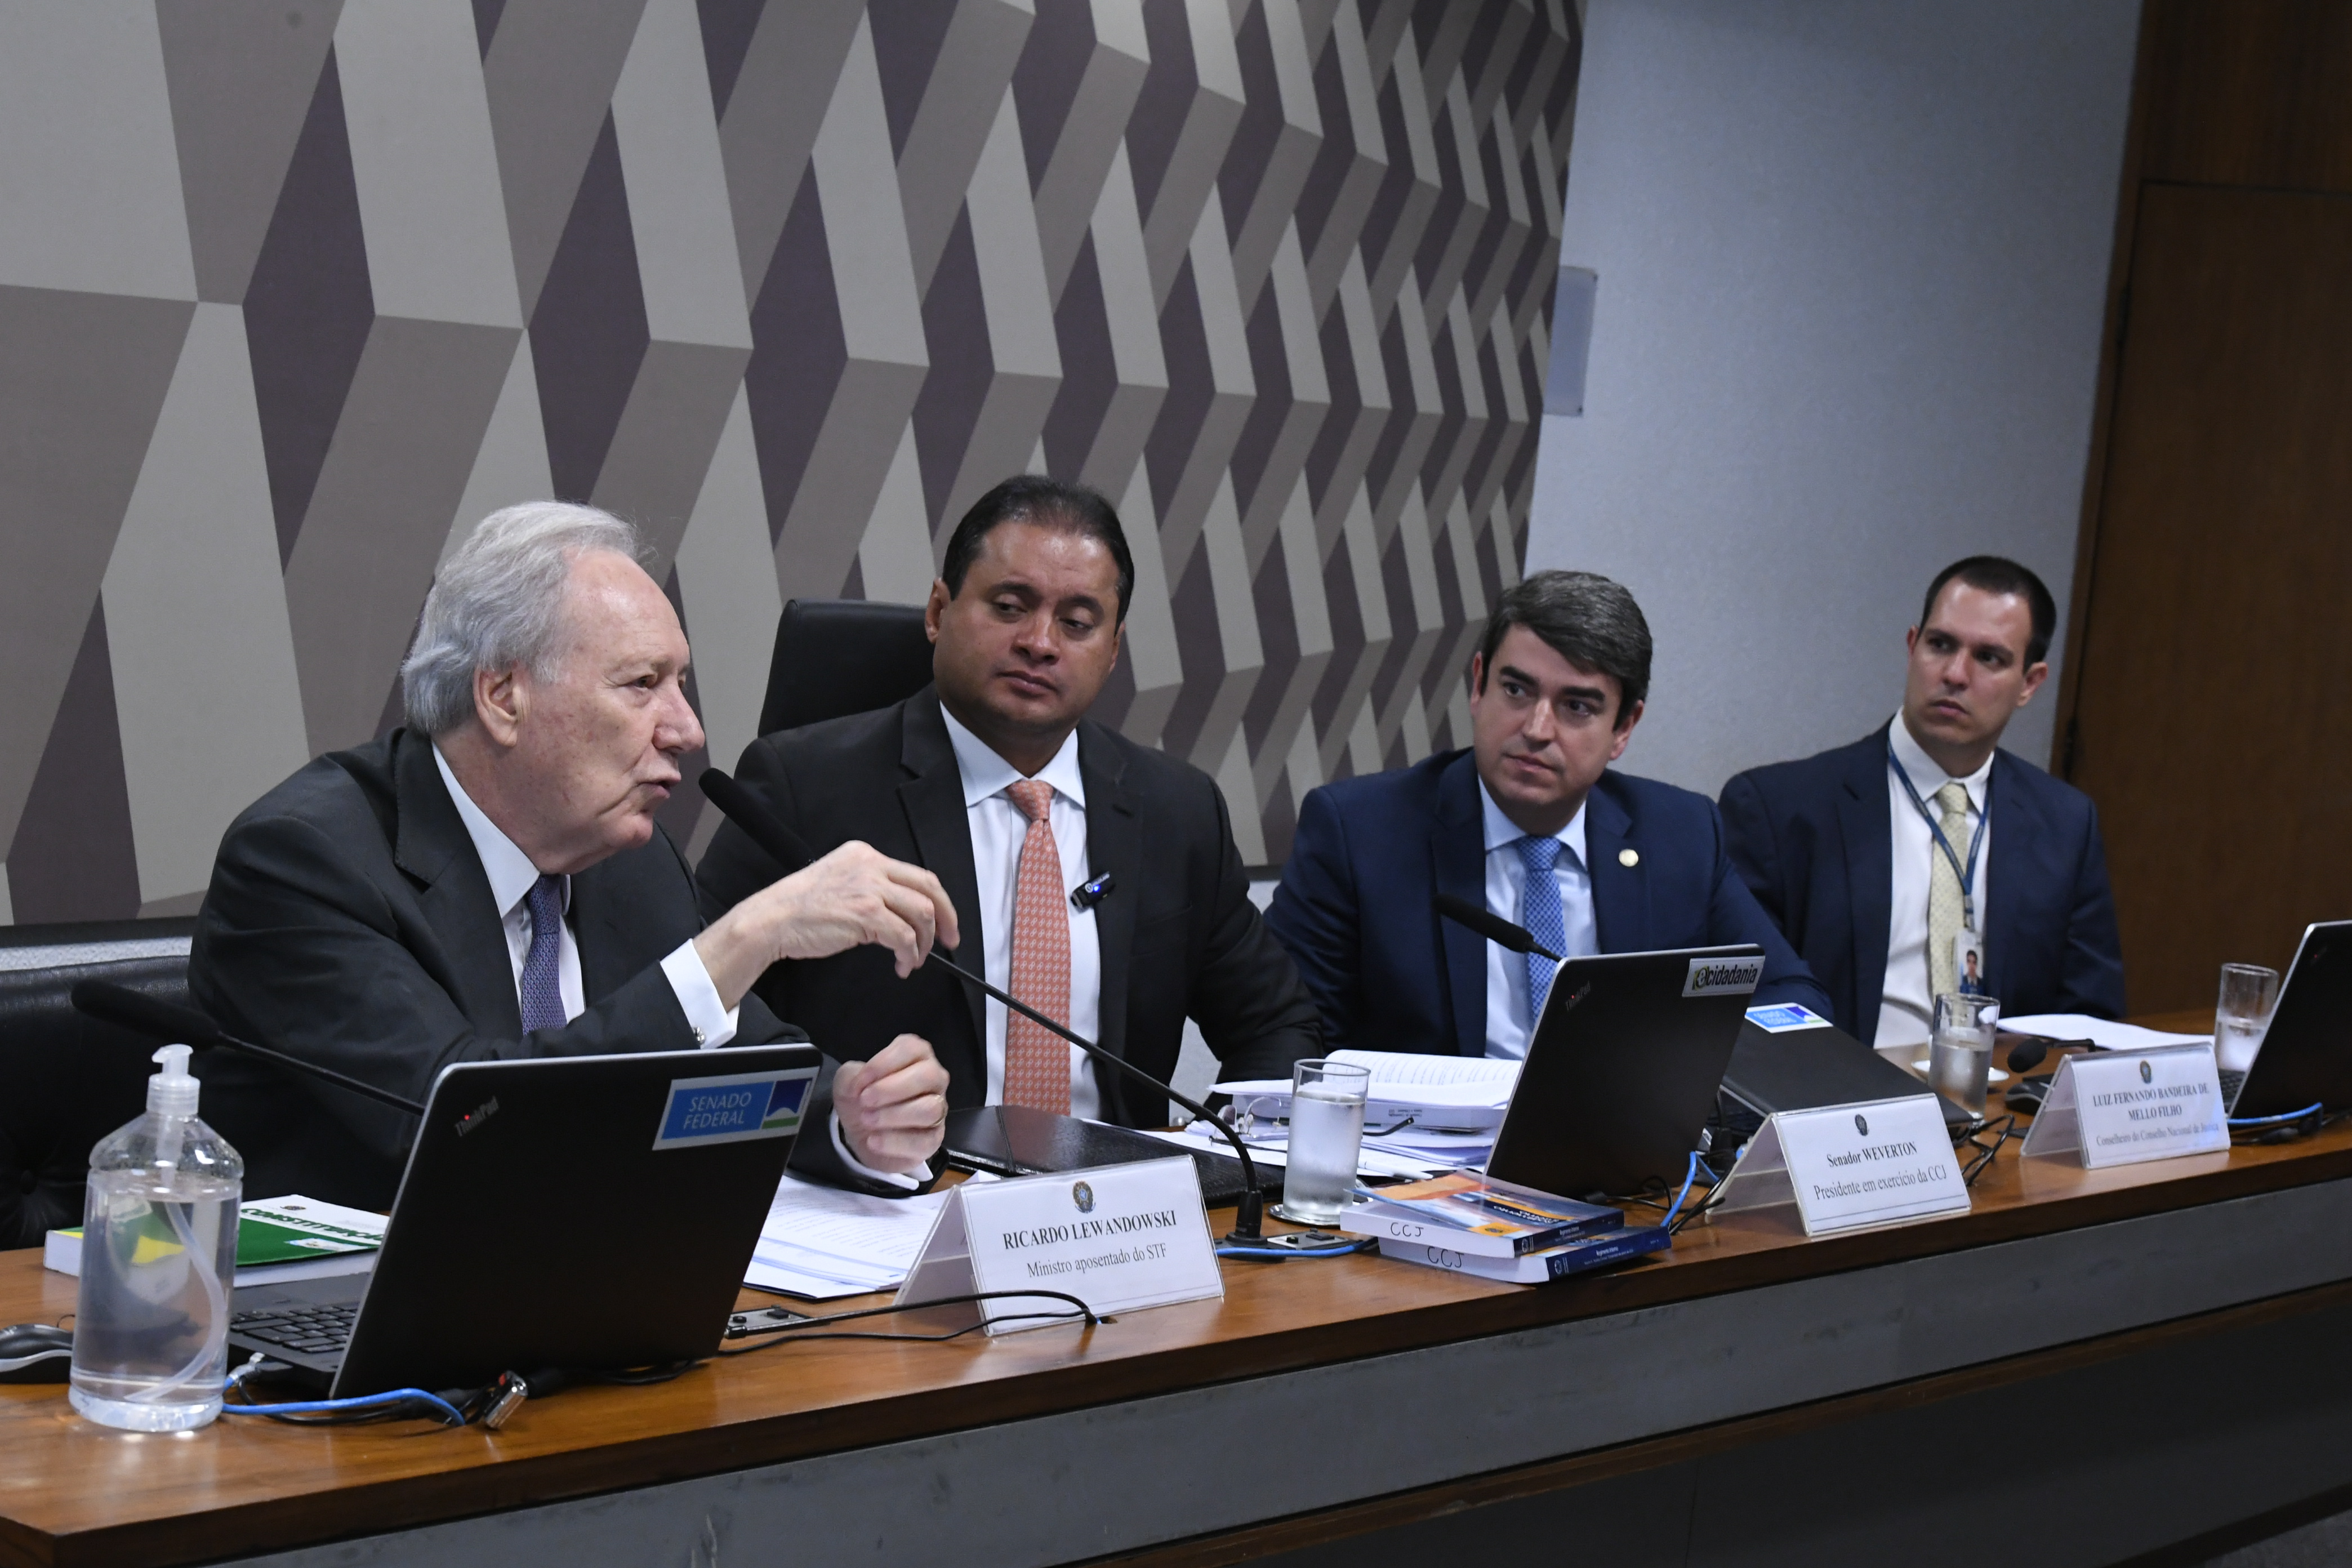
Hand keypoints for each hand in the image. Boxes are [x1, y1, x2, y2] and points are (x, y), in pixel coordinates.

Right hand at [697, 841, 960, 1006]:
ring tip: (914, 958)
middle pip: (928, 888)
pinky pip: (904, 936)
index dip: (939, 901)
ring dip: (924, 942)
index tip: (945, 921)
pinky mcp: (865, 913)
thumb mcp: (839, 880)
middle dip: (946, 918)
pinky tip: (902, 964)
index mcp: (865, 855)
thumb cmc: (799, 908)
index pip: (917, 874)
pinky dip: (909, 954)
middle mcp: (870, 866)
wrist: (771, 919)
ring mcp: (869, 888)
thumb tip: (901, 912)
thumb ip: (870, 886)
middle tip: (949, 940)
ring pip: (921, 913)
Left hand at [834, 1034, 948, 1173]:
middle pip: (928, 1076)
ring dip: (894, 1115)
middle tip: (864, 1100)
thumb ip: (852, 1076)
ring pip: (930, 1109)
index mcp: (916, 1056)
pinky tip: (873, 1141)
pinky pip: (923, 1141)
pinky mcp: (933, 1140)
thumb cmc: (862, 1096)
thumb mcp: (848, 1080)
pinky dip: (894, 1142)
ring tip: (867, 1119)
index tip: (860, 1081)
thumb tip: (861, 1086)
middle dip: (891, 1089)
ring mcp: (937, 1110)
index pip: (912, 1048)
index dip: (883, 1063)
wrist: (861, 1133)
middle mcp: (934, 1079)